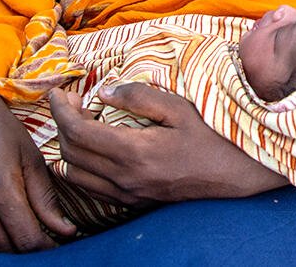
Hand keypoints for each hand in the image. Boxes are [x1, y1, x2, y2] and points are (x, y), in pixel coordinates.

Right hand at [0, 89, 77, 251]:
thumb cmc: (2, 130)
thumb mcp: (32, 159)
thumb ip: (46, 200)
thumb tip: (65, 232)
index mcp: (0, 189)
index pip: (26, 240)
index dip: (46, 247)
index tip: (58, 243)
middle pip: (7, 248)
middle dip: (29, 246)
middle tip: (44, 234)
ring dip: (8, 242)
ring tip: (24, 225)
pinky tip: (1, 218)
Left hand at [49, 83, 286, 204]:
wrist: (236, 175)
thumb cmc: (212, 137)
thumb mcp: (179, 108)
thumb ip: (139, 97)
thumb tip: (103, 92)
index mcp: (134, 152)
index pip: (77, 131)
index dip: (61, 109)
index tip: (59, 92)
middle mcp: (124, 179)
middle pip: (70, 153)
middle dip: (62, 124)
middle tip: (74, 102)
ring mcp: (128, 194)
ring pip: (75, 174)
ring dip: (69, 147)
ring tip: (83, 123)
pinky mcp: (133, 202)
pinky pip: (91, 187)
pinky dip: (81, 165)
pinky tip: (96, 148)